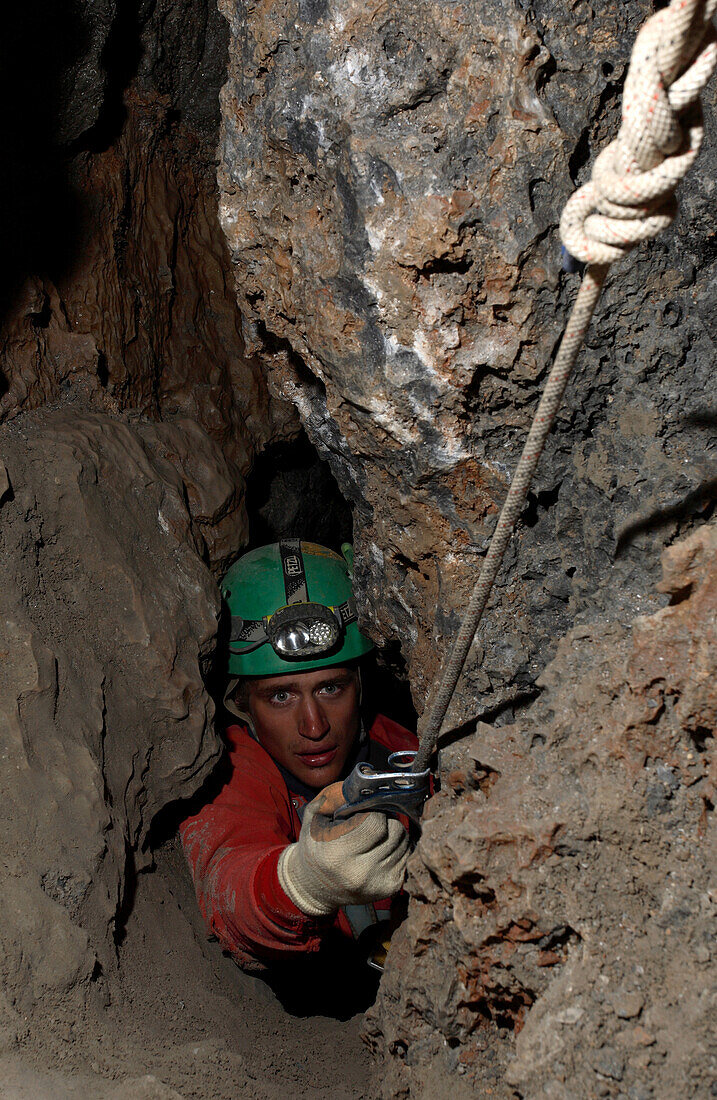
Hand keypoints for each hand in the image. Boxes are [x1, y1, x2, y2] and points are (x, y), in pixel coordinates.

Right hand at [277, 782, 409, 916]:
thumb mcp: (314, 817)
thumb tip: (363, 782)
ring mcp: (377, 883)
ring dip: (394, 834)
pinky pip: (407, 857)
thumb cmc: (315, 846)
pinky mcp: (391, 888)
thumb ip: (334, 796)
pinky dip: (397, 849)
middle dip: (388, 820)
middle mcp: (360, 873)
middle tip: (374, 820)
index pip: (376, 822)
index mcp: (337, 853)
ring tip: (375, 836)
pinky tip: (381, 849)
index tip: (367, 810)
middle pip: (396, 831)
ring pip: (405, 843)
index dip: (374, 810)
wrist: (314, 887)